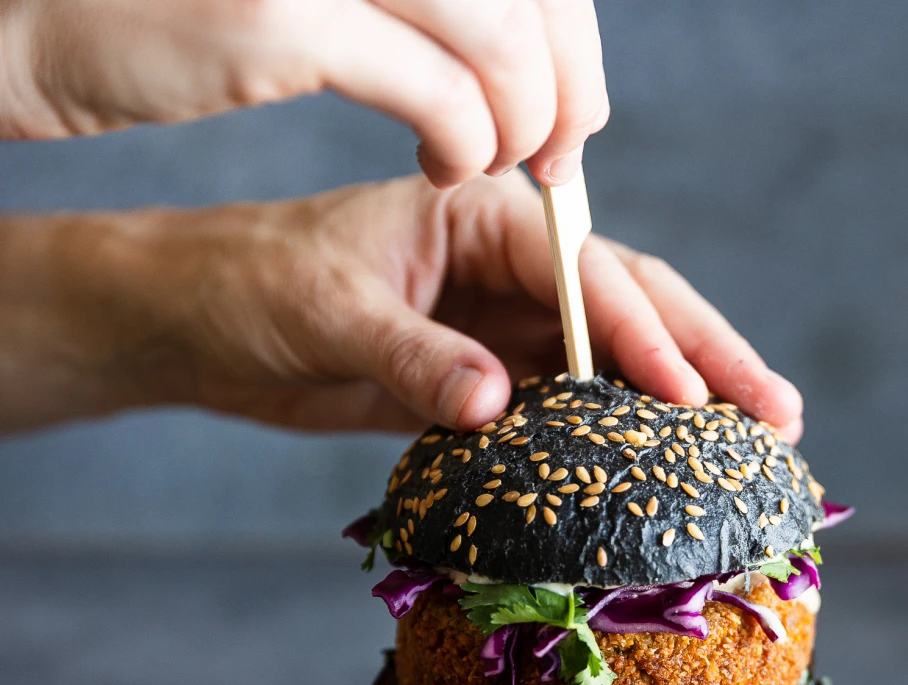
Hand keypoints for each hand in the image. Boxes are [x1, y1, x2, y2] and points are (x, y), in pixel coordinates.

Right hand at [0, 0, 605, 185]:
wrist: (40, 9)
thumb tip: (537, 40)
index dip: (571, 32)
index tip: (573, 97)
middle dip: (567, 81)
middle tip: (559, 148)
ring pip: (502, 41)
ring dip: (525, 119)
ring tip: (499, 159)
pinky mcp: (286, 15)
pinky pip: (439, 93)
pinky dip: (468, 141)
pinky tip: (445, 165)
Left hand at [0, 173, 803, 438]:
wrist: (197, 322)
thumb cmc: (251, 285)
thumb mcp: (326, 311)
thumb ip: (413, 355)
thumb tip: (496, 407)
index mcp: (482, 218)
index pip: (588, 272)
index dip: (644, 335)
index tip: (692, 398)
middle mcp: (513, 268)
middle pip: (634, 307)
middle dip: (709, 358)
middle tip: (780, 413)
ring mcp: (508, 326)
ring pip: (617, 360)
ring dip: (685, 400)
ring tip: (756, 441)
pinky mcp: (493, 379)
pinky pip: (574, 407)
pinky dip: (623, 435)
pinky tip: (667, 469)